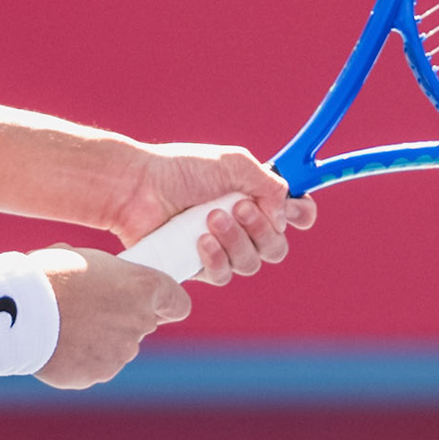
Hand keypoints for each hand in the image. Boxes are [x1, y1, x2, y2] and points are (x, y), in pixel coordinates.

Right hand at [30, 246, 189, 389]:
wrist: (18, 310)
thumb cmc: (48, 274)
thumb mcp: (81, 258)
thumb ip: (104, 276)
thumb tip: (95, 282)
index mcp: (143, 287)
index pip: (178, 303)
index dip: (164, 302)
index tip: (147, 300)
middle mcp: (140, 323)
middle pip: (141, 324)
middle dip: (119, 319)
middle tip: (86, 307)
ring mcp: (120, 354)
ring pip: (116, 347)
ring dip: (97, 339)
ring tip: (64, 325)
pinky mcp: (97, 375)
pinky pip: (92, 366)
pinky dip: (78, 358)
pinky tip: (56, 343)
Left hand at [110, 142, 317, 285]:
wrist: (138, 187)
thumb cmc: (182, 170)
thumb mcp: (232, 164)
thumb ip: (269, 183)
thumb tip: (284, 215)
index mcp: (254, 196)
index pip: (293, 214)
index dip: (300, 216)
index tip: (296, 212)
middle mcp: (242, 225)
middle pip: (276, 246)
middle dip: (262, 229)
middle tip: (237, 206)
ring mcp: (222, 248)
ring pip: (251, 263)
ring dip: (237, 240)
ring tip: (210, 218)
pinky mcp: (198, 266)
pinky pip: (223, 275)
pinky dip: (216, 258)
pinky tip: (200, 241)